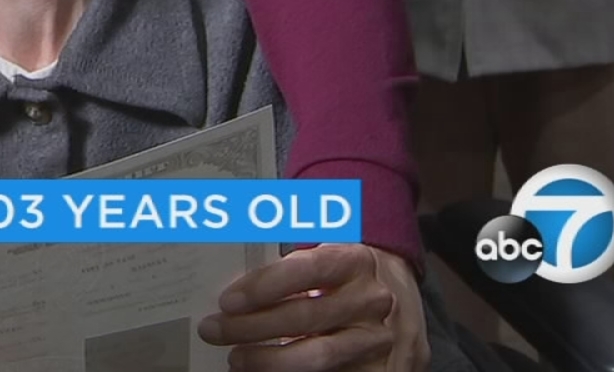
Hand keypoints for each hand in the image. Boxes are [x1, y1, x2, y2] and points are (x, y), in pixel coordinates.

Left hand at [198, 244, 428, 370]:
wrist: (399, 297)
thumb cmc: (346, 274)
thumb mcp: (327, 254)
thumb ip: (288, 264)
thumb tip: (233, 279)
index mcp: (355, 260)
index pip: (306, 269)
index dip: (264, 286)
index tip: (228, 301)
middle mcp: (372, 299)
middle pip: (305, 317)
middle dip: (251, 327)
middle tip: (214, 330)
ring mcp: (379, 339)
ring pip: (317, 356)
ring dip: (268, 361)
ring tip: (236, 359)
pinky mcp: (382, 370)